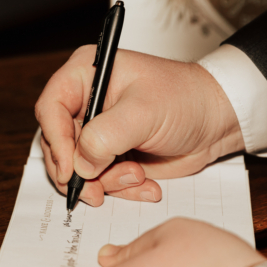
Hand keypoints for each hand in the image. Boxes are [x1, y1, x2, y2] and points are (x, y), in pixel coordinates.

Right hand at [35, 45, 243, 206]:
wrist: (216, 121)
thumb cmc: (186, 100)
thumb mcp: (144, 113)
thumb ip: (105, 137)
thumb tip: (80, 164)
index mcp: (87, 75)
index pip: (51, 108)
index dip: (56, 141)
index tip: (70, 168)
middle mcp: (87, 104)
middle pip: (58, 145)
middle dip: (80, 172)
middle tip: (97, 190)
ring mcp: (98, 133)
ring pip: (78, 169)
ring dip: (106, 183)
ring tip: (137, 177)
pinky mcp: (111, 156)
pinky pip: (100, 182)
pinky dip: (120, 190)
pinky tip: (145, 185)